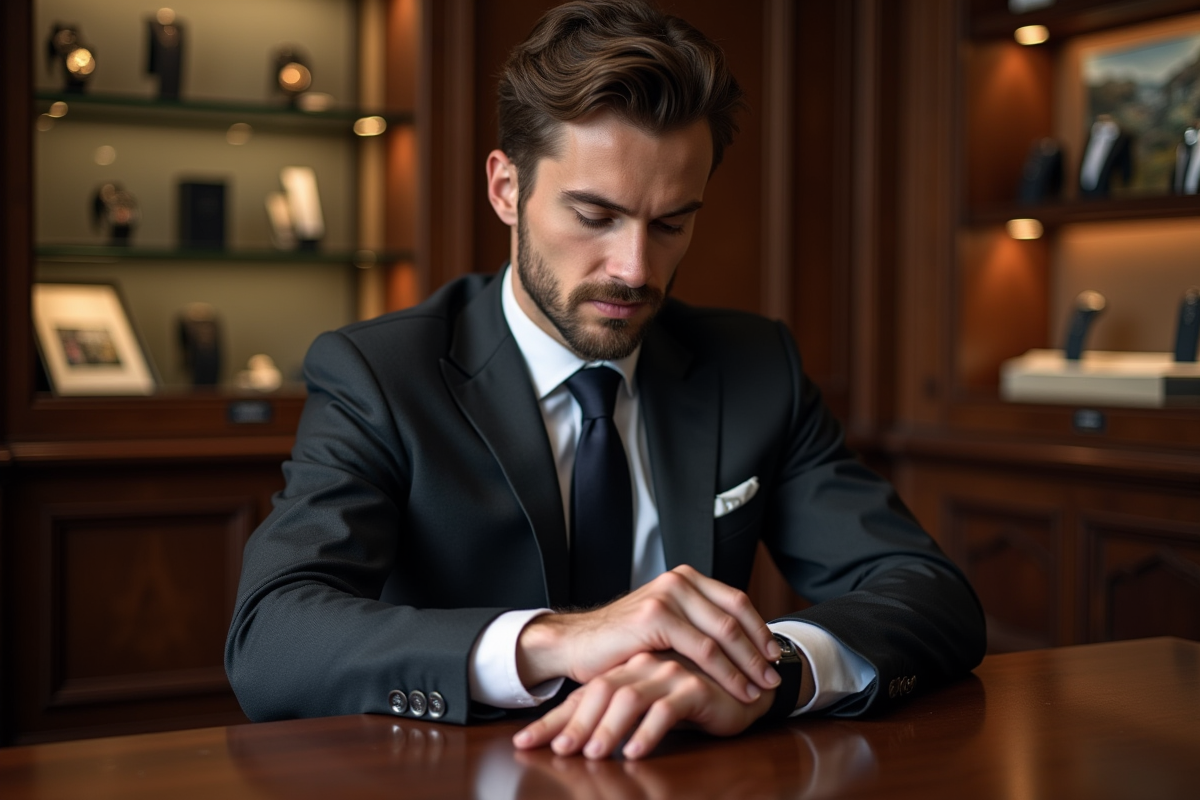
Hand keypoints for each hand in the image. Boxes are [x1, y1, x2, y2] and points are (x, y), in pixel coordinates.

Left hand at [513, 651, 773, 759]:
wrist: (743, 688)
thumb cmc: (693, 697)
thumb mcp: (647, 707)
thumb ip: (616, 716)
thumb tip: (573, 742)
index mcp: (627, 670)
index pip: (582, 696)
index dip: (553, 720)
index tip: (525, 743)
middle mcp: (643, 667)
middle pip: (600, 694)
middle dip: (577, 726)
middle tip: (560, 753)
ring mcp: (668, 672)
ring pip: (629, 699)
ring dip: (609, 729)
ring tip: (595, 756)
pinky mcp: (694, 685)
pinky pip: (666, 709)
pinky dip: (648, 731)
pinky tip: (636, 751)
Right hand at [516, 565, 780, 704]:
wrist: (576, 644)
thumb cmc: (621, 642)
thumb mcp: (664, 624)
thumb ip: (695, 623)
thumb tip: (738, 642)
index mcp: (683, 578)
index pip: (735, 601)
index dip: (759, 629)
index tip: (775, 656)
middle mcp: (678, 581)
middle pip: (735, 615)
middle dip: (759, 649)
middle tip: (776, 677)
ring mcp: (667, 596)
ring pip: (724, 633)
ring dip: (748, 665)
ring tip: (762, 689)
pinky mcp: (656, 618)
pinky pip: (704, 649)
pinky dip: (727, 673)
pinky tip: (738, 690)